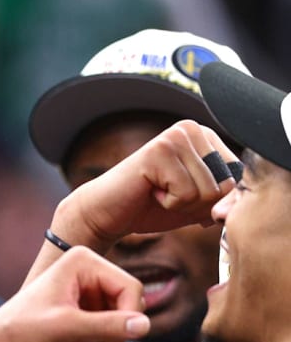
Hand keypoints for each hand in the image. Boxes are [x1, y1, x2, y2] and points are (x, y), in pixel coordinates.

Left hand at [0, 247, 149, 341]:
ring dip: (106, 339)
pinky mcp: (85, 307)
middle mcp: (87, 268)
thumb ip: (107, 326)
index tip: (109, 339)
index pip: (131, 287)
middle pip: (130, 302)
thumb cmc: (23, 333)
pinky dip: (99, 341)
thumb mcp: (66, 328)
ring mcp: (87, 288)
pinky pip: (111, 325)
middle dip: (115, 330)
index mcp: (82, 260)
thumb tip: (145, 326)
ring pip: (122, 317)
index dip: (128, 316)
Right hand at [51, 119, 237, 253]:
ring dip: (181, 204)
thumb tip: (233, 204)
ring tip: (157, 192)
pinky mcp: (159, 151)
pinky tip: (149, 192)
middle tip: (166, 194)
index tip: (180, 192)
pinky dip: (167, 203)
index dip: (210, 199)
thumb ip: (223, 199)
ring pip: (207, 191)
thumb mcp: (196, 203)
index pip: (235, 177)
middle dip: (196, 202)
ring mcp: (175, 137)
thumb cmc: (149, 207)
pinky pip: (186, 193)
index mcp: (204, 136)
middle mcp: (192, 129)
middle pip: (224, 184)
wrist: (106, 213)